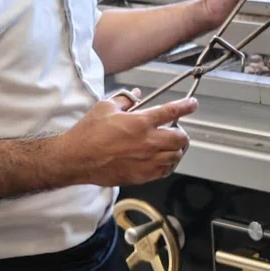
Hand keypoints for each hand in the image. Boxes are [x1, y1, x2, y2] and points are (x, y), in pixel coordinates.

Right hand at [59, 92, 197, 185]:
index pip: (171, 111)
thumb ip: (125, 99)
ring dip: (177, 149)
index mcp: (140, 122)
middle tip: (177, 130)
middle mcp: (147, 142)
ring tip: (171, 146)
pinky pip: (164, 171)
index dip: (186, 106)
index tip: (192, 104)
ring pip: (175, 156)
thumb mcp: (105, 107)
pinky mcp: (141, 176)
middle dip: (182, 133)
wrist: (77, 159)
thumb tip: (136, 95)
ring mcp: (146, 161)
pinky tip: (162, 160)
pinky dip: (168, 164)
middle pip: (180, 138)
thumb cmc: (88, 133)